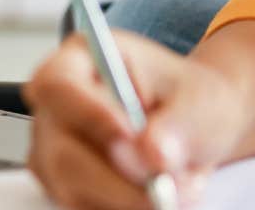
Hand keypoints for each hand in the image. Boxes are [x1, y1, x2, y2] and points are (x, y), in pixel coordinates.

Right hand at [22, 30, 249, 208]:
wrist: (197, 128)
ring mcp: (55, 152)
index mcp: (81, 59)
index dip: (89, 113)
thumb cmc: (190, 100)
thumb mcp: (199, 99)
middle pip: (61, 152)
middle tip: (168, 186)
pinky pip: (87, 208)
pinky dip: (127, 207)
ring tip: (181, 183)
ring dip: (131, 197)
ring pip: (74, 189)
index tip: (131, 135)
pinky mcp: (66, 188)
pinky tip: (160, 191)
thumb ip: (177, 124)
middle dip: (119, 177)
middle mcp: (57, 108)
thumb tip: (151, 155)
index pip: (58, 85)